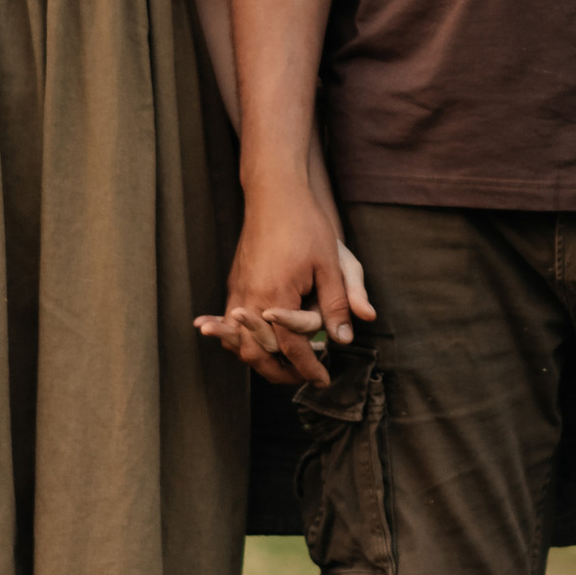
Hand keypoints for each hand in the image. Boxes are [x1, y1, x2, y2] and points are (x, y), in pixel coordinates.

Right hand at [199, 182, 372, 389]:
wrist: (275, 194)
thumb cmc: (305, 226)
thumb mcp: (331, 265)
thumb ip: (337, 304)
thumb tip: (344, 340)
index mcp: (275, 298)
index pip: (292, 349)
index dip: (309, 368)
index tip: (324, 380)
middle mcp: (249, 299)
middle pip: (259, 354)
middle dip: (281, 373)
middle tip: (304, 379)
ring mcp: (237, 291)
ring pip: (239, 344)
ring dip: (259, 361)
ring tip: (282, 369)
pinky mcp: (234, 283)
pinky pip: (231, 325)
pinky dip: (239, 341)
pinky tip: (252, 346)